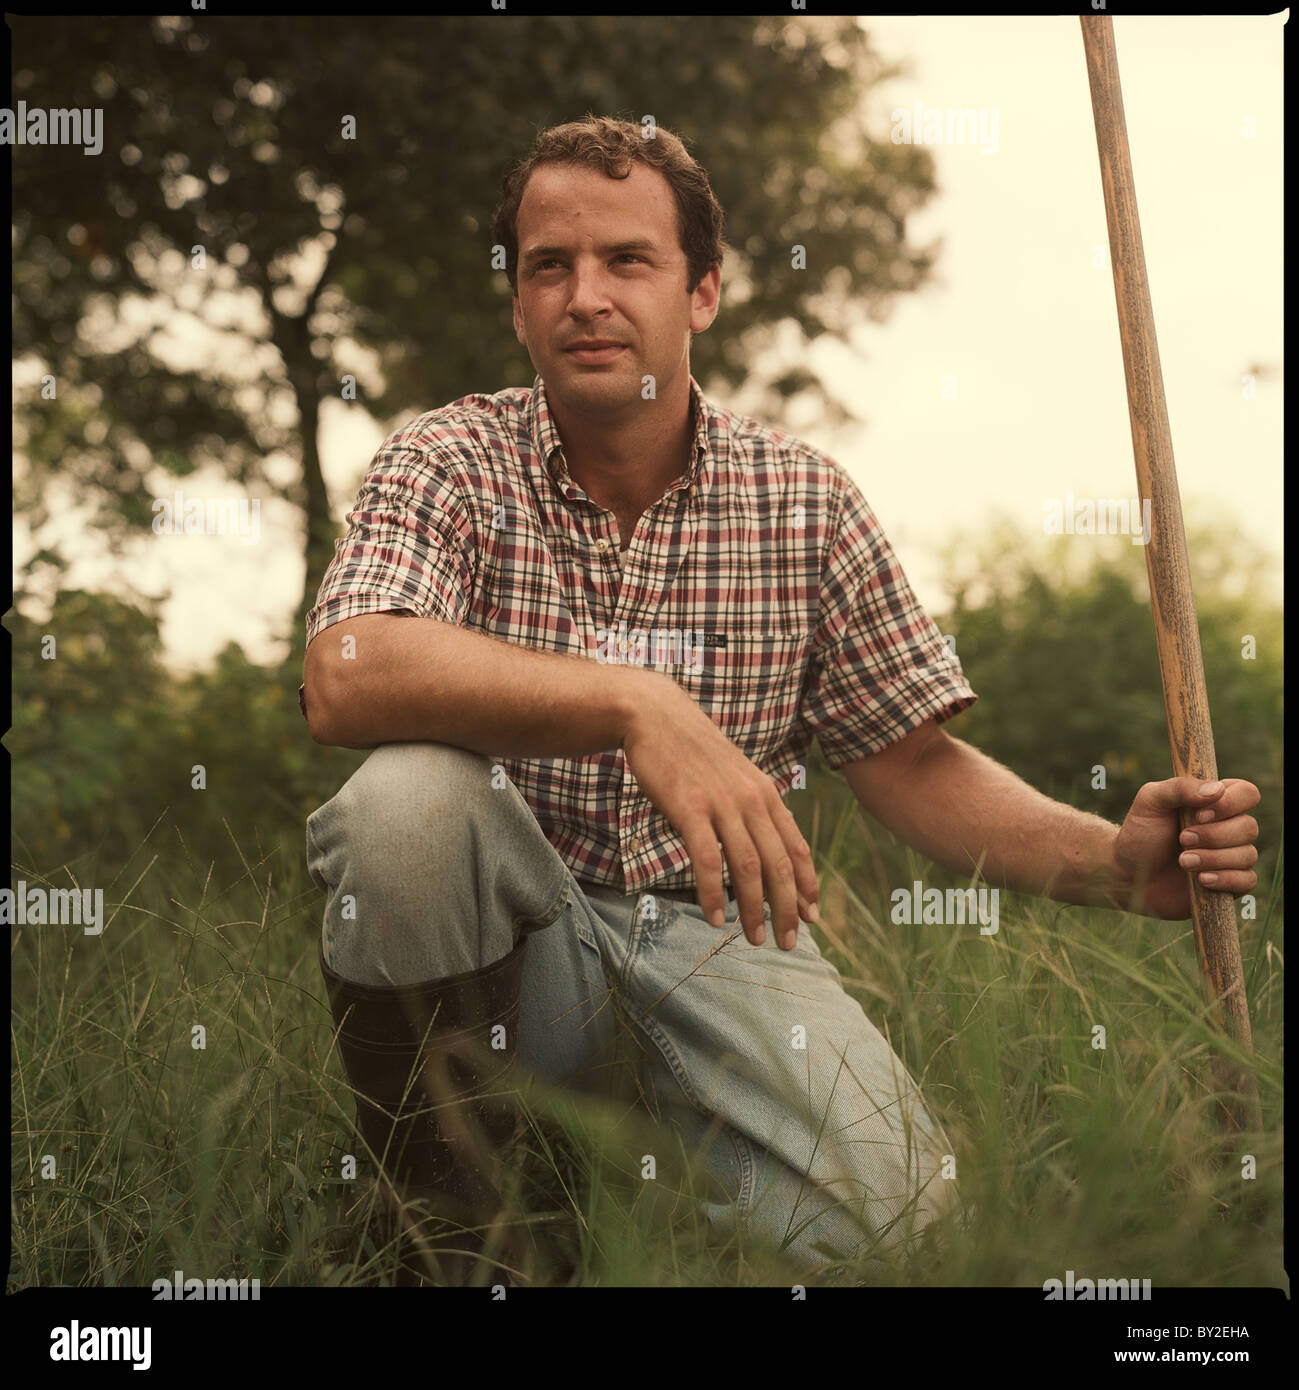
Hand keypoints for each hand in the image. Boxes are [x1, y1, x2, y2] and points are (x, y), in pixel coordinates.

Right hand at [621, 671, 819, 948]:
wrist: (654, 715)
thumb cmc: (691, 750)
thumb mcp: (733, 774)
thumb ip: (750, 806)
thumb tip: (761, 845)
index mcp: (765, 793)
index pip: (796, 847)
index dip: (807, 885)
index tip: (811, 917)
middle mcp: (751, 799)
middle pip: (778, 864)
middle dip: (787, 909)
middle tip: (787, 943)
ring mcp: (721, 803)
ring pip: (747, 867)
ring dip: (754, 909)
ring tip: (755, 939)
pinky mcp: (689, 808)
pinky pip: (706, 860)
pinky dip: (713, 893)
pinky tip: (716, 918)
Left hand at [1112, 777, 1260, 919]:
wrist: (1127, 873)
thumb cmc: (1140, 833)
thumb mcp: (1151, 801)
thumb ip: (1180, 788)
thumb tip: (1216, 789)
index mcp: (1215, 802)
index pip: (1247, 793)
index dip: (1231, 803)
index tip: (1200, 814)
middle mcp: (1228, 827)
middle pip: (1249, 827)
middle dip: (1214, 836)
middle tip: (1182, 839)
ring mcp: (1231, 856)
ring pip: (1247, 855)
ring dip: (1213, 858)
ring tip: (1183, 861)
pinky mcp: (1230, 883)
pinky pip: (1247, 881)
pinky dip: (1225, 879)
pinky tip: (1201, 880)